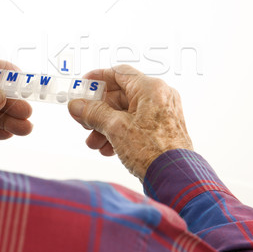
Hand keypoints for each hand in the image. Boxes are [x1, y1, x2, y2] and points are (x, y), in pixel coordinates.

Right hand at [68, 65, 192, 180]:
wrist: (174, 178)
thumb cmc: (154, 152)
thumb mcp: (116, 128)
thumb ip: (93, 113)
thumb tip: (78, 105)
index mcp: (151, 89)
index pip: (119, 73)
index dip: (98, 78)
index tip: (83, 86)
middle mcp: (159, 97)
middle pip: (120, 96)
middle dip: (98, 111)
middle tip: (84, 119)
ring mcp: (162, 113)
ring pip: (126, 113)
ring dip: (106, 126)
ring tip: (94, 142)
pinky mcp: (162, 129)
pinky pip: (135, 124)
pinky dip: (119, 133)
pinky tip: (108, 148)